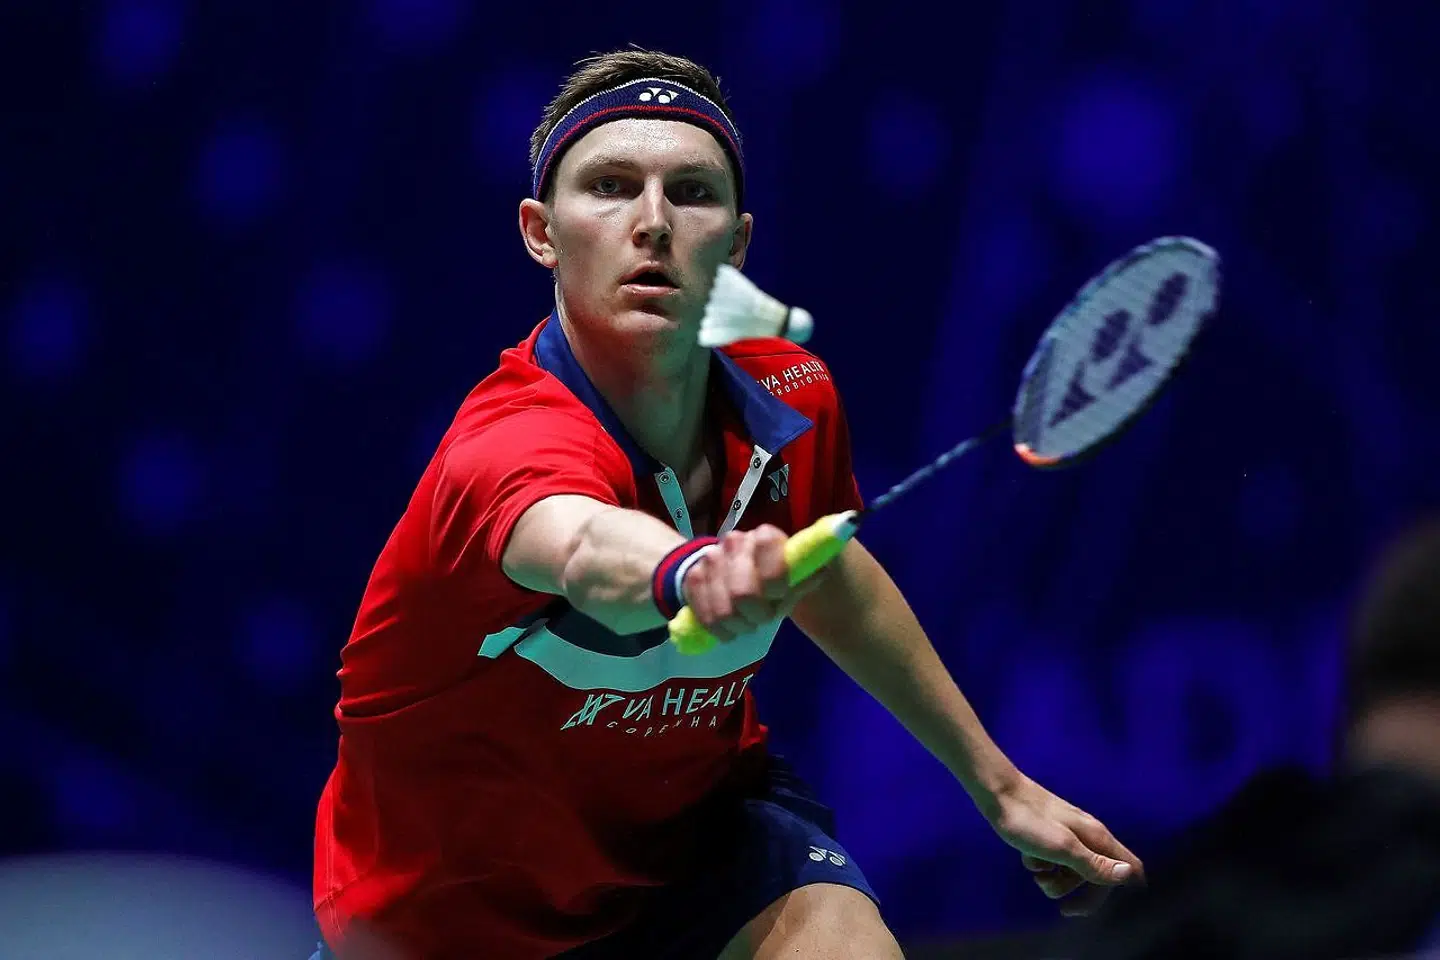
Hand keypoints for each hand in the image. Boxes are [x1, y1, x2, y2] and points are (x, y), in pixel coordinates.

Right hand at [680, 525, 826, 641]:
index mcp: (765, 536)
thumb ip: (805, 576)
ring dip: (738, 625)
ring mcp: (711, 557)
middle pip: (743, 592)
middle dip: (755, 615)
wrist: (732, 575)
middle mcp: (735, 541)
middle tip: (761, 617)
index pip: (767, 547)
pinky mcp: (692, 576)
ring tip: (745, 621)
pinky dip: (718, 629)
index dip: (774, 578)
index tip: (778, 594)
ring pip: (723, 610)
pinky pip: (703, 614)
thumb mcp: (794, 580)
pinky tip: (727, 626)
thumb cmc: (772, 580)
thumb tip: (821, 570)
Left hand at [986, 775, 1144, 916]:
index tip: (1105, 908)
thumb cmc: (1029, 820)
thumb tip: (1129, 875)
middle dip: (1078, 892)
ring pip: (1070, 872)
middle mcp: (1088, 837)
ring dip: (1053, 879)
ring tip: (1036, 869)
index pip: (1131, 867)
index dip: (1124, 890)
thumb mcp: (1062, 847)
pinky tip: (1027, 855)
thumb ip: (1094, 863)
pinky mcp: (1049, 837)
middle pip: (1097, 877)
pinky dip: (1039, 864)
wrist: (997, 793)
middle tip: (1062, 908)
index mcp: (1098, 838)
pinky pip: (1051, 861)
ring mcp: (1068, 837)